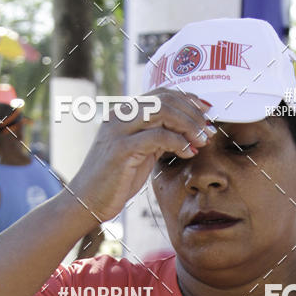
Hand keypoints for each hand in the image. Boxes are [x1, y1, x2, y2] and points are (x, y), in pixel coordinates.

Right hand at [66, 90, 214, 222]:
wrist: (86, 202)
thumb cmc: (114, 182)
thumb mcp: (140, 154)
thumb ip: (156, 139)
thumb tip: (183, 132)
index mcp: (125, 113)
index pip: (161, 93)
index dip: (187, 99)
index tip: (207, 111)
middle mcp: (120, 115)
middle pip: (165, 98)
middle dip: (193, 113)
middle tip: (209, 130)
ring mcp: (119, 130)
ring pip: (163, 112)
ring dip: (189, 125)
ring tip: (203, 140)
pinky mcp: (121, 149)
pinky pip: (157, 137)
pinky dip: (179, 142)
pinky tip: (189, 152)